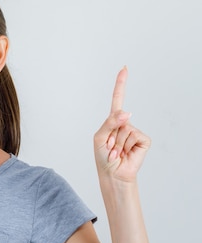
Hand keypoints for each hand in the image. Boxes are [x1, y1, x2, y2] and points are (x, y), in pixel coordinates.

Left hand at [94, 67, 150, 182]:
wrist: (113, 174)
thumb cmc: (103, 157)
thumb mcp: (99, 137)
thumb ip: (110, 123)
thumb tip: (128, 113)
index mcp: (112, 121)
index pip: (117, 99)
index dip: (121, 84)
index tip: (124, 68)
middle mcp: (124, 124)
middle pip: (117, 119)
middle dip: (110, 136)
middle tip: (109, 149)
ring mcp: (134, 131)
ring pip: (124, 130)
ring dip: (117, 144)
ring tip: (116, 153)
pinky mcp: (143, 140)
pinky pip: (133, 136)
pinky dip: (125, 147)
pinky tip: (125, 154)